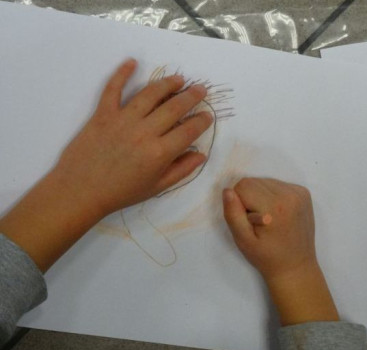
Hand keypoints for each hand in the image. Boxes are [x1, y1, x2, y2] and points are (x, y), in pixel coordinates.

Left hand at [0, 58, 212, 271]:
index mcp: (160, 153)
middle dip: (191, 97)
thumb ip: (181, 170)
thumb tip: (200, 155)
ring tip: (179, 79)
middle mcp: (145, 132)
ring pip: (150, 94)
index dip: (201, 121)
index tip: (207, 115)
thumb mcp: (156, 187)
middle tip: (201, 89)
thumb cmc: (121, 192)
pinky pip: (113, 89)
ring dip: (167, 84)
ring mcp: (123, 120)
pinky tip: (132, 62)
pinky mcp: (103, 114)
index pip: (189, 131)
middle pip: (174, 108)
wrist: (80, 191)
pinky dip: (122, 73)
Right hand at [223, 178, 338, 324]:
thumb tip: (228, 191)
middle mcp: (290, 195)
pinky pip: (278, 184)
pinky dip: (273, 196)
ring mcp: (300, 193)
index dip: (239, 203)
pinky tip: (278, 214)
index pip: (243, 186)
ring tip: (268, 219)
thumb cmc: (267, 257)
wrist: (296, 266)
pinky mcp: (304, 193)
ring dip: (261, 196)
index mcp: (274, 207)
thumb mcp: (243, 240)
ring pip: (266, 181)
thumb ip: (233, 214)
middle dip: (250, 199)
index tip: (248, 221)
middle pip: (254, 181)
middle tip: (258, 222)